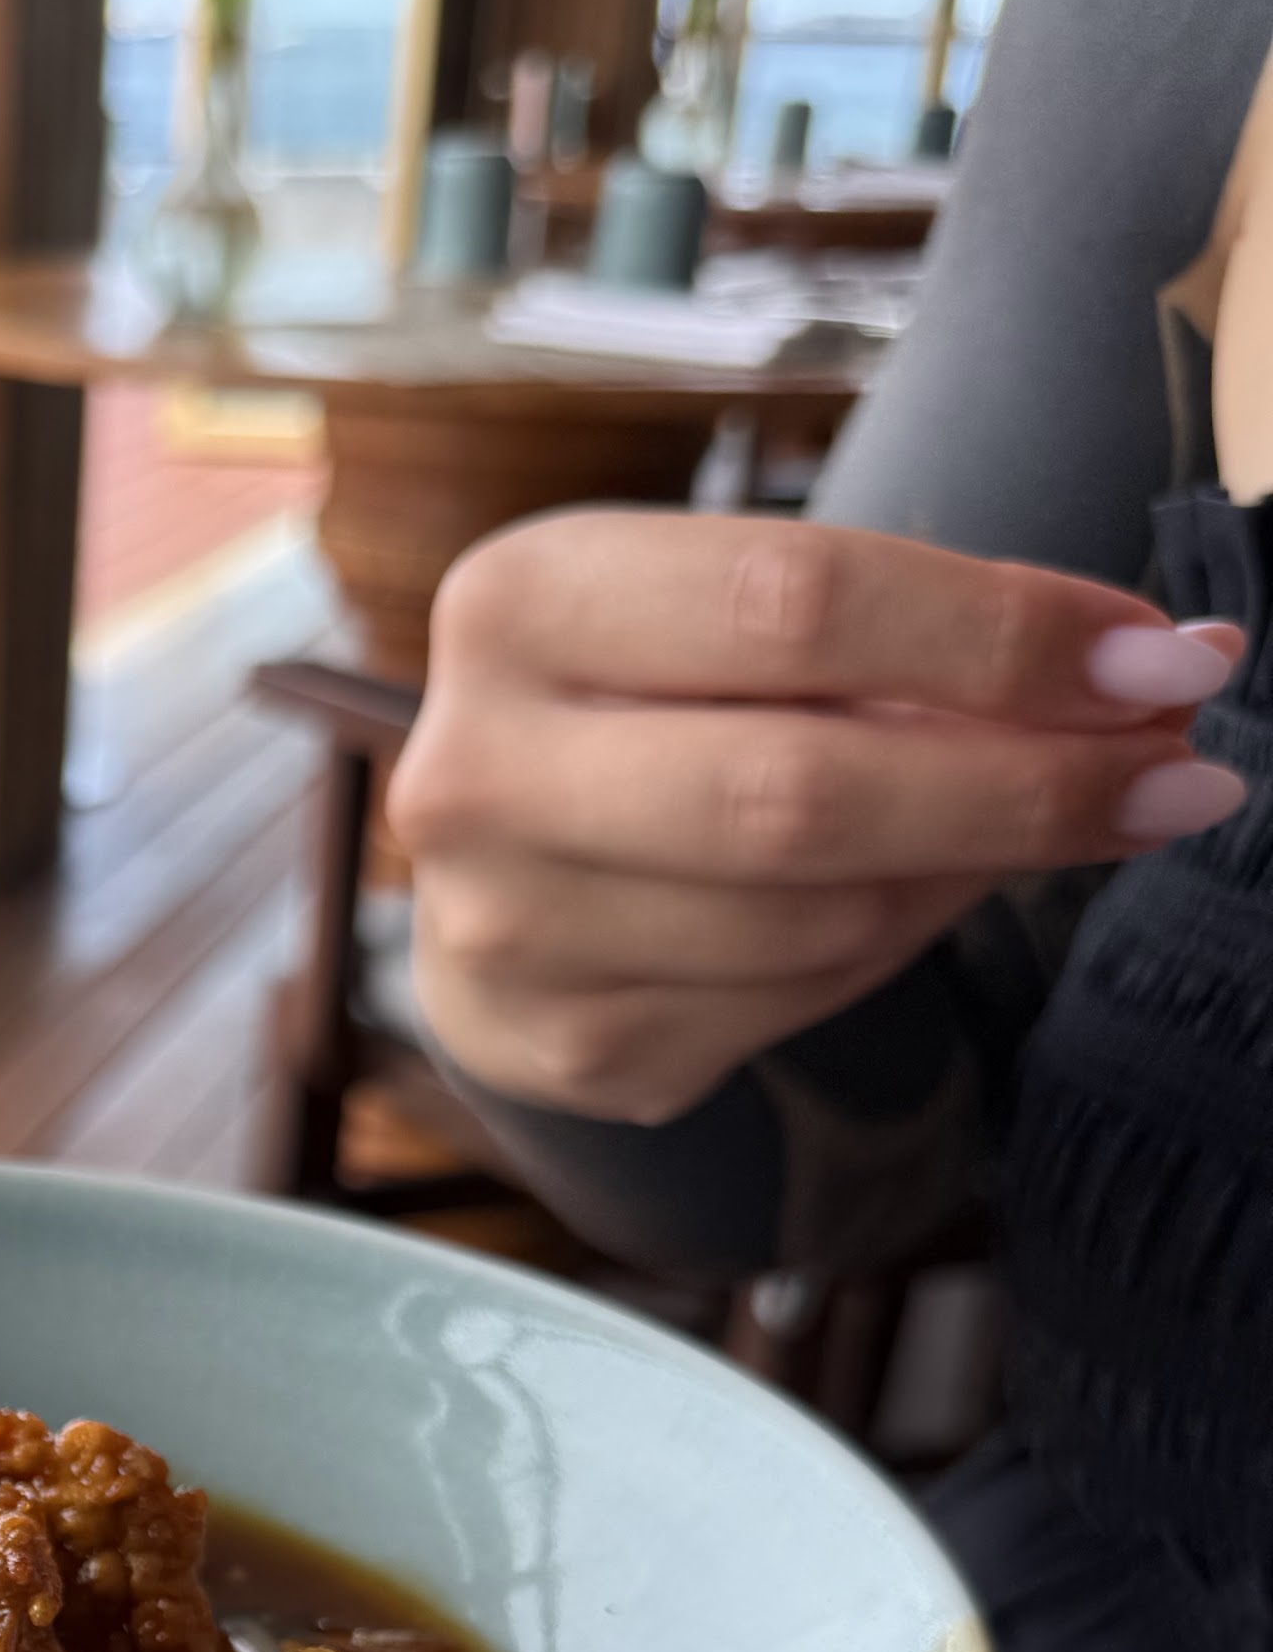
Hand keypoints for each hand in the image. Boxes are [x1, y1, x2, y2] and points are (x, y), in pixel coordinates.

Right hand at [383, 511, 1249, 1123]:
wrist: (493, 871)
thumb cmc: (647, 703)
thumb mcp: (725, 612)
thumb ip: (905, 630)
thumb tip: (1156, 672)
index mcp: (519, 603)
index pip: (795, 602)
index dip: (1000, 634)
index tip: (1162, 657)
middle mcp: (477, 773)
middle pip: (802, 788)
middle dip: (1024, 784)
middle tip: (1175, 772)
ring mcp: (506, 932)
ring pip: (816, 916)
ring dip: (971, 869)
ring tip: (1044, 818)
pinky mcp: (564, 1048)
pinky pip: (795, 1004)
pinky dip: (895, 944)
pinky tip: (922, 893)